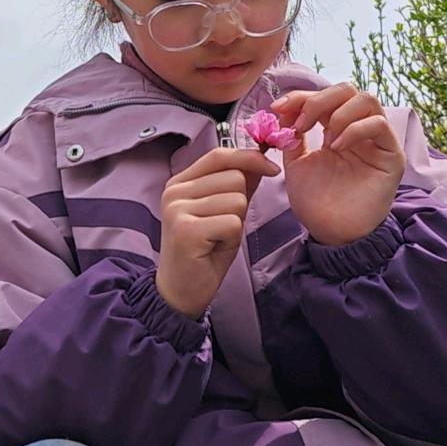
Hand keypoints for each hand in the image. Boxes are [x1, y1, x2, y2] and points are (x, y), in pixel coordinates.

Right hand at [156, 148, 280, 318]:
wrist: (181, 290)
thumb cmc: (203, 251)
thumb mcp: (221, 212)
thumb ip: (236, 185)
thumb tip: (260, 160)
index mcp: (180, 183)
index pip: (219, 155)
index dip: (249, 158)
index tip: (271, 169)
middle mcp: (174, 192)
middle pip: (235, 177)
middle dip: (240, 203)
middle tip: (221, 227)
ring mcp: (178, 210)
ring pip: (237, 200)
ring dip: (236, 222)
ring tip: (216, 238)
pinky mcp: (186, 230)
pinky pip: (233, 222)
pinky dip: (232, 238)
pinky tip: (214, 247)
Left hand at [271, 85, 404, 245]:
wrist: (332, 232)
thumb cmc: (316, 201)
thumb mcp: (295, 164)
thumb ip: (291, 138)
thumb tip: (282, 111)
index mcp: (334, 128)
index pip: (323, 98)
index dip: (300, 97)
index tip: (277, 108)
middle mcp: (357, 129)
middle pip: (347, 90)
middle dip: (318, 100)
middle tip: (300, 123)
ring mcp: (375, 140)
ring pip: (367, 99)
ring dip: (337, 113)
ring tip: (323, 140)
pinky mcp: (391, 155)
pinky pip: (379, 124)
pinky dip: (355, 129)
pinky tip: (337, 147)